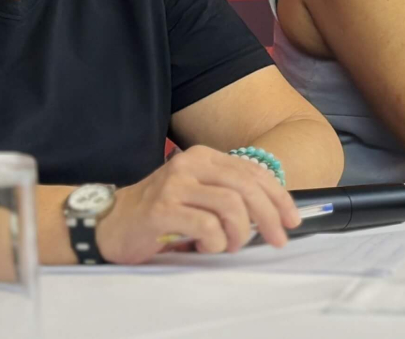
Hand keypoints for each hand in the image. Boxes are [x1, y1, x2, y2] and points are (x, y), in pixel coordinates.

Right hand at [94, 145, 300, 263]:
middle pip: (246, 186)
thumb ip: (230, 195)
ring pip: (230, 205)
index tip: (292, 220)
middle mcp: (190, 163)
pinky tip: (206, 247)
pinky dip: (215, 241)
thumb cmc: (162, 213)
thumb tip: (274, 213)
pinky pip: (205, 226)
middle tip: (278, 239)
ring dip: (239, 232)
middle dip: (269, 216)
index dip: (278, 196)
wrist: (111, 222)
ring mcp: (175, 184)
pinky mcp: (161, 209)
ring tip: (230, 246)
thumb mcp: (200, 195)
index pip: (253, 171)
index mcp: (204, 156)